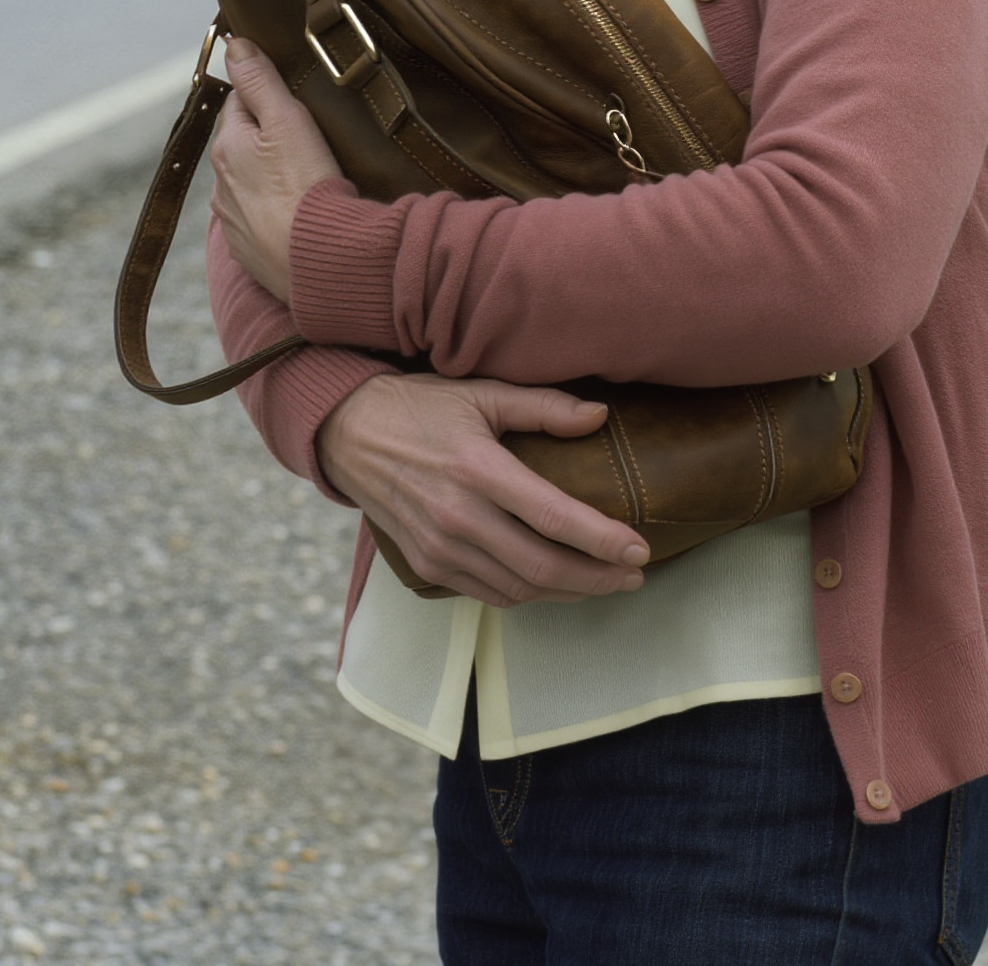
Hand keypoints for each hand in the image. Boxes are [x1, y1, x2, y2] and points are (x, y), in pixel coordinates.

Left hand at [210, 39, 340, 303]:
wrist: (319, 262)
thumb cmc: (306, 186)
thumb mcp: (288, 120)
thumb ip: (260, 80)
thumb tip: (233, 44)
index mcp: (227, 148)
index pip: (239, 104)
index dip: (266, 96)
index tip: (290, 97)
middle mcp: (221, 186)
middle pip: (242, 146)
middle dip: (265, 139)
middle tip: (304, 138)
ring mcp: (234, 223)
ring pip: (248, 186)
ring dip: (268, 179)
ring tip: (304, 179)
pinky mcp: (249, 253)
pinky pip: (258, 223)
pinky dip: (274, 215)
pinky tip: (298, 216)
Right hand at [318, 374, 649, 607]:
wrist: (347, 432)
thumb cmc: (420, 406)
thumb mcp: (481, 392)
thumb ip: (544, 407)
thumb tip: (600, 415)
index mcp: (478, 468)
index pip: (554, 517)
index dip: (603, 540)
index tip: (640, 549)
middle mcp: (458, 516)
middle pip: (543, 567)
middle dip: (598, 578)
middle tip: (635, 576)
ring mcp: (440, 547)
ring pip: (519, 589)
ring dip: (568, 593)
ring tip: (604, 581)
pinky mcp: (426, 565)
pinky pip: (489, 593)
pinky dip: (528, 595)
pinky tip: (553, 584)